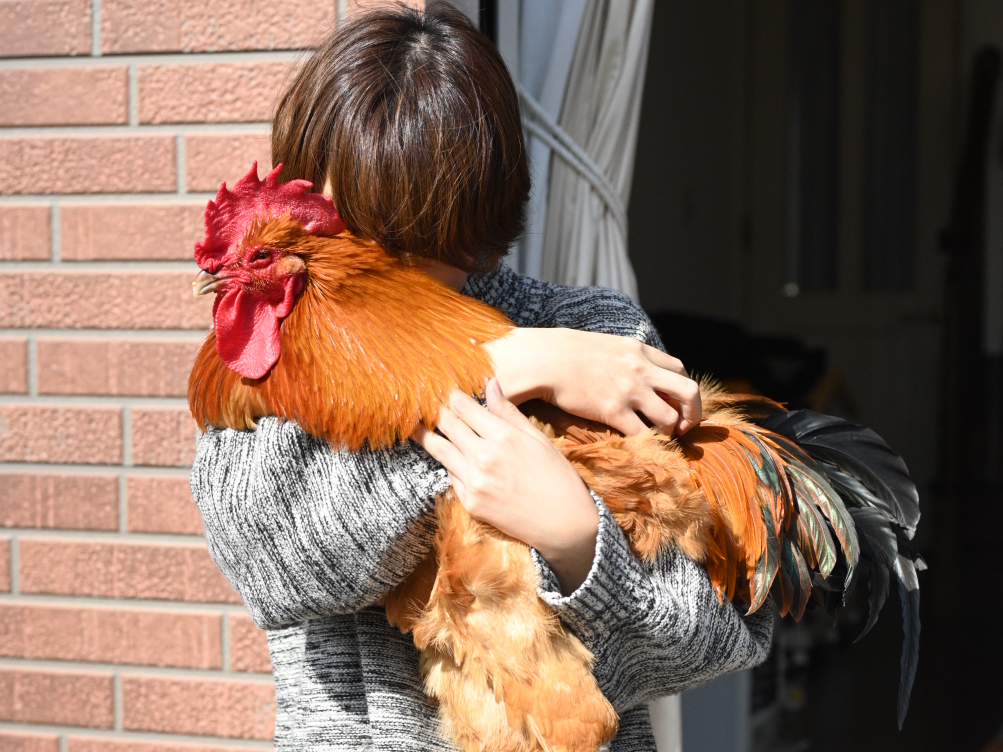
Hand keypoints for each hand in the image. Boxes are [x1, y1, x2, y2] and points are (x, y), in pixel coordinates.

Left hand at [415, 379, 598, 593]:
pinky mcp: (470, 503)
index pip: (462, 406)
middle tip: (428, 404)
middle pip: (446, 424)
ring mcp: (474, 482)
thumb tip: (490, 384)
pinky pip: (450, 475)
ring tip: (416, 425)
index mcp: (502, 436)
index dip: (451, 395)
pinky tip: (450, 456)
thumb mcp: (537, 438)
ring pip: (438, 449)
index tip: (446, 391)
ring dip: (428, 434)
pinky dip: (449, 463)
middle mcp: (482, 457)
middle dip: (437, 411)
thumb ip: (508, 411)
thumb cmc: (558, 477)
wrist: (565, 524)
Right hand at [485, 328, 701, 435]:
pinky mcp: (613, 411)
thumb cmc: (566, 352)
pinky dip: (645, 443)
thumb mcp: (606, 345)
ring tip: (656, 437)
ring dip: (667, 432)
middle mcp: (641, 369)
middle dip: (692, 414)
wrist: (544, 359)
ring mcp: (629, 391)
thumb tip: (630, 371)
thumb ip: (625, 357)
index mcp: (640, 351)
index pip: (679, 369)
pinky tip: (636, 445)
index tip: (674, 402)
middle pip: (689, 392)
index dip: (681, 389)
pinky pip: (642, 434)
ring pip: (670, 418)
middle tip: (682, 427)